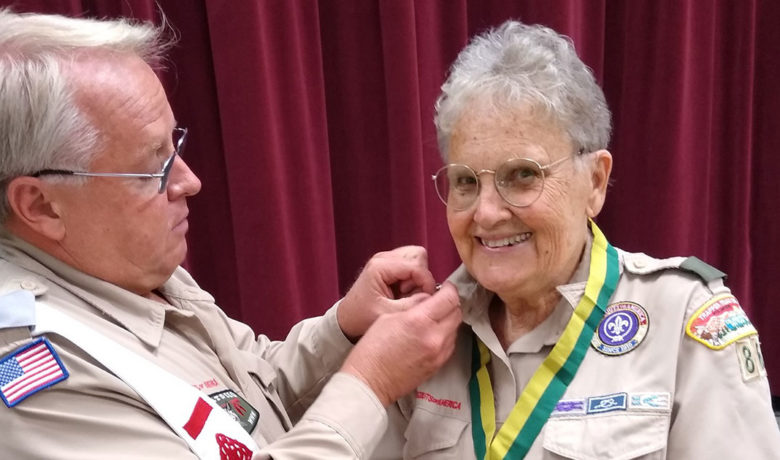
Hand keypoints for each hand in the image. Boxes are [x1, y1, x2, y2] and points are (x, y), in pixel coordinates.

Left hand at [337, 246, 435, 340]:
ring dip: (418, 276)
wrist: (348, 318)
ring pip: (417, 257)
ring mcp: (386, 259)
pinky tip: (404, 291)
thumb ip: (412, 305)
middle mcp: (383, 258)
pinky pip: (412, 264)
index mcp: (380, 267)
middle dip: (421, 276)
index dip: (426, 282)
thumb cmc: (362, 317)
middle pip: (418, 255)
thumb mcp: (388, 314)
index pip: (416, 265)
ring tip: (407, 293)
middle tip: (412, 294)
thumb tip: (433, 296)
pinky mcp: (390, 264)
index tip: (426, 298)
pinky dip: (413, 277)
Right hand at [340, 282, 461, 406]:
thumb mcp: (389, 316)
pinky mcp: (439, 365)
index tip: (445, 287)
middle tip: (439, 301)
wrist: (370, 381)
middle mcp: (435, 337)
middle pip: (457, 312)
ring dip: (448, 320)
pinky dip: (445, 335)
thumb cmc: (373, 348)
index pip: (450, 298)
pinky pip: (450, 344)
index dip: (450, 289)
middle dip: (450, 304)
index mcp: (420, 321)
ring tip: (433, 319)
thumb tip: (430, 301)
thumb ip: (414, 307)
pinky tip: (431, 335)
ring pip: (456, 328)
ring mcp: (439, 353)